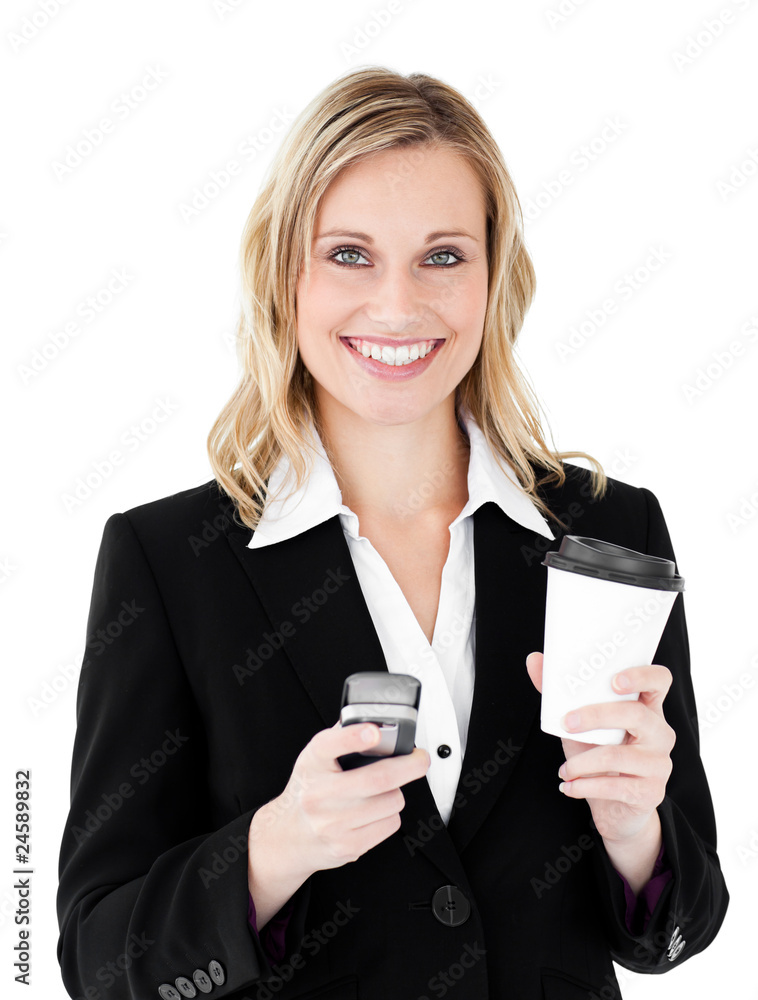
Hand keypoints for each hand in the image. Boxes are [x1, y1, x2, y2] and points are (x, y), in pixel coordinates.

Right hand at [248, 720, 429, 925]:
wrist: (288, 836)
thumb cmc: (308, 791)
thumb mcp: (315, 758)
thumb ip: (341, 736)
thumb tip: (372, 719)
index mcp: (312, 763)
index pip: (330, 745)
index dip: (354, 737)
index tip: (374, 732)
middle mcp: (319, 793)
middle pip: (378, 778)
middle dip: (410, 766)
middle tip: (420, 759)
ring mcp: (332, 823)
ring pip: (391, 801)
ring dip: (395, 793)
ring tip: (381, 791)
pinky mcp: (347, 846)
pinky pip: (390, 824)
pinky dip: (390, 815)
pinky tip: (374, 812)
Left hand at [526, 651, 674, 843]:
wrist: (615, 809)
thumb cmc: (599, 756)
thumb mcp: (580, 724)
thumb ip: (560, 694)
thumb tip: (533, 660)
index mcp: (646, 709)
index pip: (659, 680)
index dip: (641, 676)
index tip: (614, 681)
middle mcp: (660, 733)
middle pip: (635, 714)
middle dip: (595, 716)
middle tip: (566, 724)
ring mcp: (659, 763)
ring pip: (618, 755)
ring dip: (581, 763)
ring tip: (563, 769)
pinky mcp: (651, 791)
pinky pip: (615, 786)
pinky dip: (585, 786)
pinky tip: (569, 786)